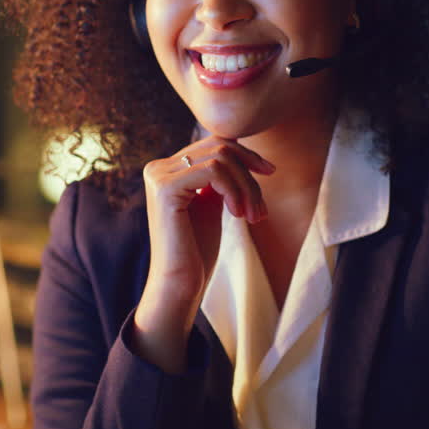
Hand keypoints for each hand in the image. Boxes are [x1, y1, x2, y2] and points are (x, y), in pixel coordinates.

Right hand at [131, 137, 273, 371]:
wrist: (181, 284)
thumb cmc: (197, 250)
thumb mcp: (212, 203)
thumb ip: (220, 178)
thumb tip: (241, 150)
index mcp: (167, 169)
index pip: (214, 144)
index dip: (246, 155)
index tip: (269, 172)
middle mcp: (158, 167)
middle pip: (219, 146)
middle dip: (249, 173)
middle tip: (261, 209)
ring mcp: (159, 176)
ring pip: (221, 158)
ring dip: (247, 187)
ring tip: (253, 216)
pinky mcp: (165, 188)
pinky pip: (213, 171)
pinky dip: (235, 190)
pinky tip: (238, 215)